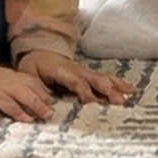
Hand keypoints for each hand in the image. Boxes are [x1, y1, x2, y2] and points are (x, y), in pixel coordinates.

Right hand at [0, 63, 55, 123]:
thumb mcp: (10, 79)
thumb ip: (28, 87)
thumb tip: (49, 100)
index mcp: (12, 79)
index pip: (31, 85)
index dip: (43, 95)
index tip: (53, 107)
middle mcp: (1, 85)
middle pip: (21, 92)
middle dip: (35, 103)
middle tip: (47, 116)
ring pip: (3, 100)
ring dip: (16, 110)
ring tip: (28, 121)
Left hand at [18, 47, 134, 106]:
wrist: (39, 51)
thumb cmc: (34, 66)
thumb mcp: (28, 76)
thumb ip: (36, 89)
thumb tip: (46, 105)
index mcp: (61, 70)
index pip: (75, 81)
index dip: (83, 91)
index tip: (91, 102)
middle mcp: (76, 69)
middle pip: (94, 78)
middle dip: (107, 89)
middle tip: (119, 101)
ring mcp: (84, 71)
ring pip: (102, 77)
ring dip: (116, 86)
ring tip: (129, 94)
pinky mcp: (88, 74)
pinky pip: (105, 78)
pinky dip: (118, 83)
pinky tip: (130, 90)